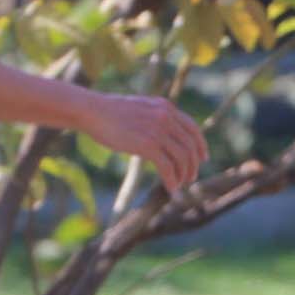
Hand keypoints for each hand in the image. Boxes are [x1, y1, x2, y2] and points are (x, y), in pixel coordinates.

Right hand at [77, 92, 207, 191]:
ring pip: (182, 157)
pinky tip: (171, 188)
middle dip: (193, 164)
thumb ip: (153, 117)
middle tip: (191, 177)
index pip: (192, 128)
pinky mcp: (147, 144)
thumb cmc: (108, 112)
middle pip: (190, 145)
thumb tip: (160, 134)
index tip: (202, 159)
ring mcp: (157, 130)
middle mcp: (165, 117)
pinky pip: (167, 167)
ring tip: (180, 184)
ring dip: (184, 174)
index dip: (200, 145)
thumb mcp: (138, 109)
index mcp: (165, 107)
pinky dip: (172, 180)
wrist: (91, 110)